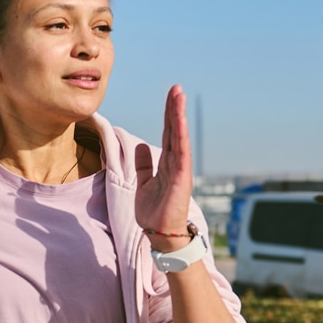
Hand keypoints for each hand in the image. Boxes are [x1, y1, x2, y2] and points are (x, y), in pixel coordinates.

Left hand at [135, 84, 195, 251]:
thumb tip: (140, 146)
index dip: (168, 115)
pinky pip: (180, 153)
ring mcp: (180, 169)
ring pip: (179, 137)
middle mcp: (176, 163)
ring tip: (179, 96)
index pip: (168, 133)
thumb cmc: (154, 211)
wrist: (160, 233)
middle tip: (176, 88)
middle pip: (174, 131)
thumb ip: (143, 165)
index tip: (170, 96)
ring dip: (179, 116)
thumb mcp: (143, 183)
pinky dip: (181, 136)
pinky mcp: (181, 178)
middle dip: (174, 109)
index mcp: (167, 163)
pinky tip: (180, 121)